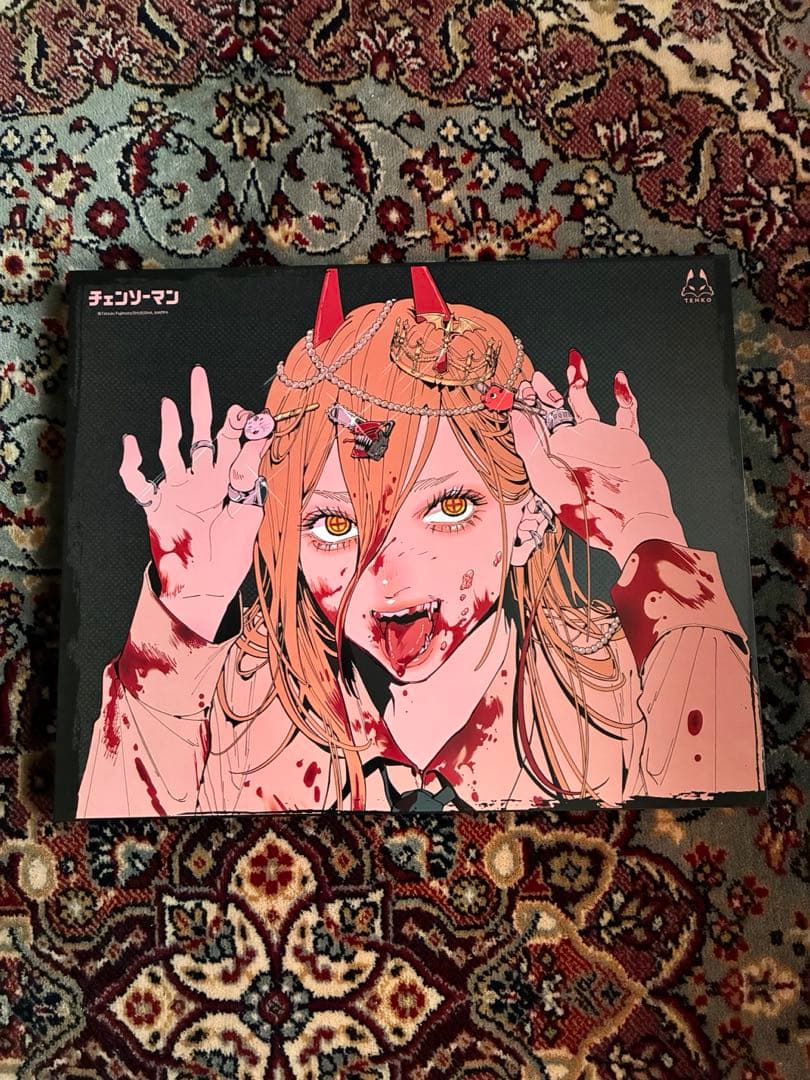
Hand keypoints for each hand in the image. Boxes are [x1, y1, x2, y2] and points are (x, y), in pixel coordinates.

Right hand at [118, 365, 272, 639]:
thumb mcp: (248, 513)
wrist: (206, 585)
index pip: (233, 443)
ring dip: (170, 428)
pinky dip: (132, 464)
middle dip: (200, 405)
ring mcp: (178, 490)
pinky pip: (138, 482)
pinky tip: (132, 444)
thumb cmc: (231, 554)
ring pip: (172, 450)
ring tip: (170, 404)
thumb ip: (250, 478)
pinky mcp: (156, 505)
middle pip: (201, 434)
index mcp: (228, 480)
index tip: (245, 412)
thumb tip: (255, 442)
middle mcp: (202, 479)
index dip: (238, 425)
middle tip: (199, 375)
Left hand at [509, 351, 685, 568]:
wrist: (635, 523)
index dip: (526, 405)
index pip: (534, 425)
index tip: (519, 387)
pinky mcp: (627, 441)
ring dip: (580, 384)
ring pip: (587, 405)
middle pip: (556, 412)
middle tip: (536, 376)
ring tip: (574, 364)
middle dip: (546, 393)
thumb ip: (531, 447)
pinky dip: (623, 394)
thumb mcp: (549, 480)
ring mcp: (601, 441)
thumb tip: (515, 416)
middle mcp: (575, 447)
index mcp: (553, 458)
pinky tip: (617, 378)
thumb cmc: (591, 512)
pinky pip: (626, 412)